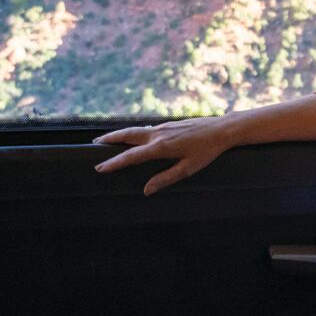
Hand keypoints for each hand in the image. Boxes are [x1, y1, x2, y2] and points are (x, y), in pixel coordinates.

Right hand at [93, 116, 239, 195]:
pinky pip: (145, 129)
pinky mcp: (169, 125)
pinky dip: (132, 133)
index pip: (131, 156)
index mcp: (161, 147)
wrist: (222, 129)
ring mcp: (163, 128)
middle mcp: (158, 135)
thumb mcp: (188, 169)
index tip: (99, 167)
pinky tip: (132, 138)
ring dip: (119, 135)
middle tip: (93, 145)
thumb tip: (146, 190)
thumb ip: (166, 179)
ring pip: (135, 131)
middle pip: (127, 136)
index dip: (114, 163)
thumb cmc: (207, 151)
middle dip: (109, 140)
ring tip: (106, 140)